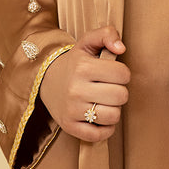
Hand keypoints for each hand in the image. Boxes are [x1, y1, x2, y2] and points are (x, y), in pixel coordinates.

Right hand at [39, 26, 129, 141]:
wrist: (46, 80)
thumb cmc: (75, 62)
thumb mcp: (88, 42)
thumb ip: (107, 34)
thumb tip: (122, 48)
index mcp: (83, 67)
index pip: (123, 74)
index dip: (122, 73)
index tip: (112, 73)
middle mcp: (76, 89)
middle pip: (121, 96)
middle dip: (119, 91)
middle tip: (108, 88)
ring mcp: (72, 110)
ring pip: (113, 116)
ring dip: (113, 109)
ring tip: (104, 102)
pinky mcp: (70, 126)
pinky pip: (100, 135)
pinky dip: (105, 128)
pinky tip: (100, 117)